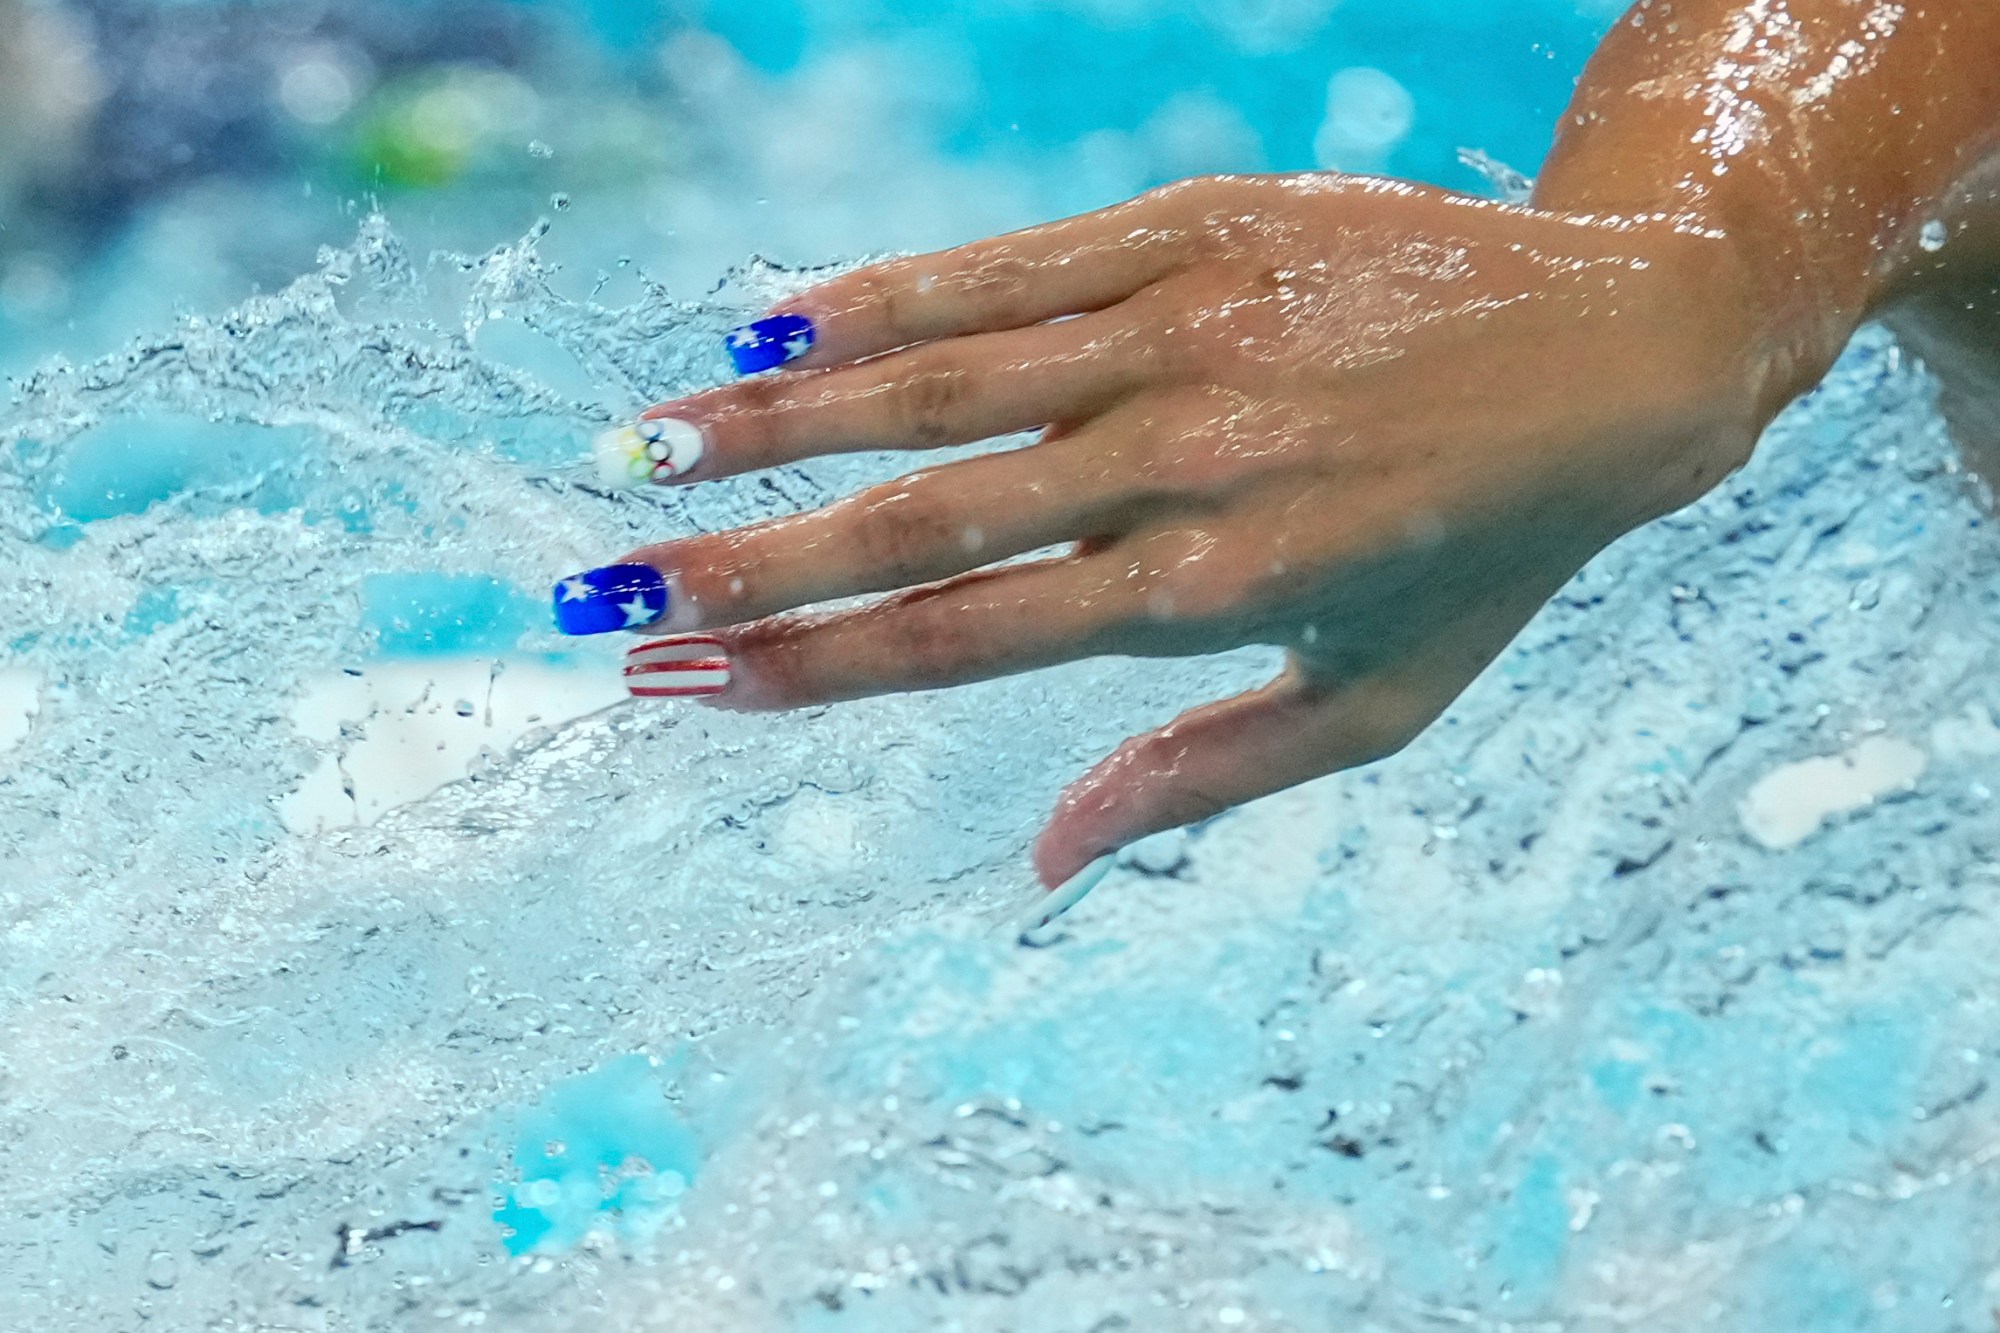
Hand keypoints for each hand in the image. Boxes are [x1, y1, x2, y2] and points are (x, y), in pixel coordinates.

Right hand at [566, 173, 1785, 887]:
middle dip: (742, 566)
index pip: (960, 640)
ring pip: (940, 381)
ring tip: (643, 453)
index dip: (802, 668)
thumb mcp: (1372, 703)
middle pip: (917, 519)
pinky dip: (884, 295)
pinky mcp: (1198, 225)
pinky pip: (1010, 261)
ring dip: (774, 421)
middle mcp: (1183, 461)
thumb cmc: (1483, 548)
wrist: (1625, 347)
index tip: (672, 684)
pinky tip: (774, 321)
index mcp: (1212, 593)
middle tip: (597, 592)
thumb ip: (1198, 778)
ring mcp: (1186, 330)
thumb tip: (1042, 865)